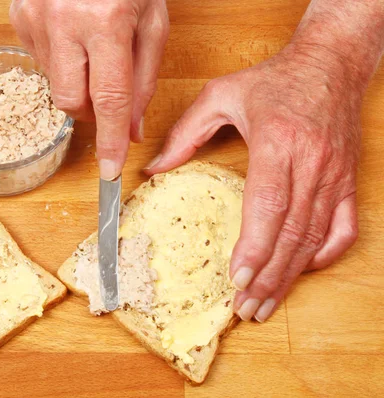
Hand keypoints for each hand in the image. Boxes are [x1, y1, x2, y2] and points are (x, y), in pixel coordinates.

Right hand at [10, 0, 168, 179]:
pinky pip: (39, 61)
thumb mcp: (152, 21)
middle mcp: (64, 21)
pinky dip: (59, 59)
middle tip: (107, 94)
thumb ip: (144, 80)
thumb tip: (133, 130)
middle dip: (91, 111)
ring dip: (76, 80)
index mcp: (107, 21)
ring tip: (90, 46)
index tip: (109, 172)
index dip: (111, 139)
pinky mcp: (18, 16)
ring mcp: (34, 18)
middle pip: (72, 101)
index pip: (109, 98)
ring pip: (54, 84)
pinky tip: (71, 33)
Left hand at [145, 43, 362, 321]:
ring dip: (291, 274)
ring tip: (267, 302)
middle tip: (247, 307)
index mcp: (278, 141)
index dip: (255, 246)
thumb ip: (185, 134)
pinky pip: (344, 226)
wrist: (331, 63)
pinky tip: (304, 269)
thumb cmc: (275, 79)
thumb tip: (153, 168)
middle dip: (268, 276)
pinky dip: (325, 252)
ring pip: (315, 236)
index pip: (268, 204)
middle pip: (291, 231)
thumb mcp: (220, 95)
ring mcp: (334, 174)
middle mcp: (311, 162)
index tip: (238, 278)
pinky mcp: (348, 180)